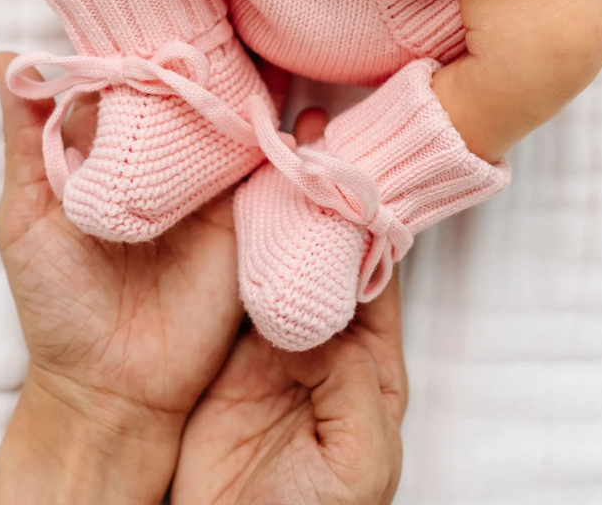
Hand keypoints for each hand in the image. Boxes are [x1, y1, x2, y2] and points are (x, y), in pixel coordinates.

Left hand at [0, 53, 289, 504]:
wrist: (113, 383)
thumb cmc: (57, 301)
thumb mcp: (26, 215)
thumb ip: (26, 140)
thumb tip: (4, 60)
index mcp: (113, 156)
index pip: (133, 83)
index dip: (144, 43)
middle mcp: (165, 164)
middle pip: (189, 98)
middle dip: (205, 57)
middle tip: (222, 8)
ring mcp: (209, 190)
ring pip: (233, 125)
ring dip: (248, 89)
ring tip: (265, 42)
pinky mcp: (244, 220)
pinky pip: (269, 174)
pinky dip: (285, 141)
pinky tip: (300, 108)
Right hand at [172, 115, 407, 504]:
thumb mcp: (357, 462)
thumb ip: (355, 387)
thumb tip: (334, 319)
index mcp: (366, 362)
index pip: (375, 278)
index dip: (370, 225)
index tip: (359, 170)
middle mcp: (323, 338)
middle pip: (325, 256)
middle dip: (320, 201)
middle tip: (310, 140)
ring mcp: (272, 337)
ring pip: (279, 258)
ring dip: (277, 213)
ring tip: (269, 154)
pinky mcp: (225, 343)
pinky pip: (234, 283)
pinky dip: (233, 244)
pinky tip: (229, 204)